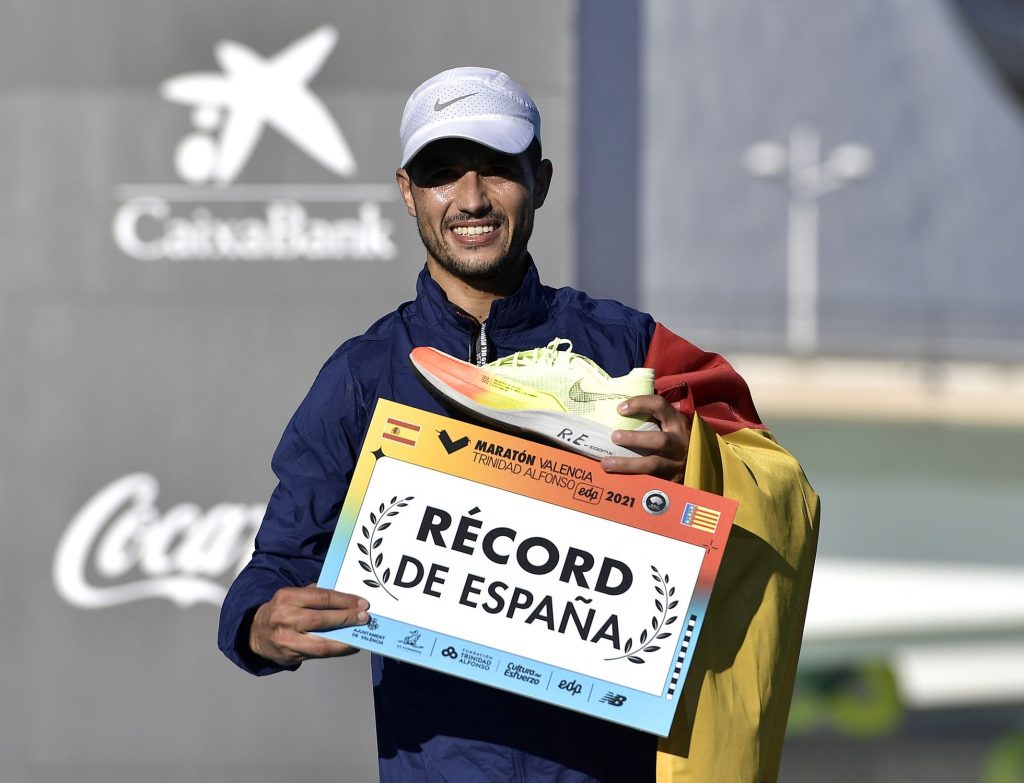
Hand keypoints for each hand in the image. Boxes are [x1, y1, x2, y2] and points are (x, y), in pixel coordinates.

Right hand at [249, 584, 369, 666]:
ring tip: (359, 635)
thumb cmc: (282, 610)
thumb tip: (346, 599)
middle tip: (364, 617)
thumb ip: (315, 595)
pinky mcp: (290, 656)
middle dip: (346, 618)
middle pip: (321, 619)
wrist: (255, 632)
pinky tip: (349, 646)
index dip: (344, 600)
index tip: (361, 603)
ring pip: (320, 643)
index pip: (321, 597)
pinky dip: (336, 651)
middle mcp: (284, 618)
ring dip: (344, 640)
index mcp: (287, 597)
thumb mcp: (292, 596)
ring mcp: (286, 640)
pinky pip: (317, 655)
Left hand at [600, 394, 690, 483]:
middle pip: (659, 440)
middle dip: (635, 439)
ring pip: (652, 465)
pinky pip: (650, 481)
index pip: (660, 406)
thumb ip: (653, 417)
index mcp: (676, 422)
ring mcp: (675, 463)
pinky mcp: (671, 479)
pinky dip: (633, 479)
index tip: (620, 409)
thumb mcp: (671, 424)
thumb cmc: (676, 439)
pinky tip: (616, 479)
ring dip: (627, 464)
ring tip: (606, 463)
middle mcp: (678, 442)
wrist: (700, 464)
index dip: (640, 404)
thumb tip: (619, 409)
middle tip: (614, 437)